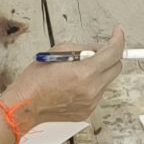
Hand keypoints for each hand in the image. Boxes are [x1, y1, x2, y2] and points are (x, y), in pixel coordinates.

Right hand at [0, 27, 126, 125]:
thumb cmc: (36, 80)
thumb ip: (83, 48)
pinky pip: (97, 93)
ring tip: (75, 71)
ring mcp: (91, 103)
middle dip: (109, 56)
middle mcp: (92, 90)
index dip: (117, 39)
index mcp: (85, 73)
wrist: (25, 105)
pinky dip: (90, 85)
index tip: (117, 32)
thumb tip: (97, 49)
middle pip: (116, 68)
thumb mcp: (59, 52)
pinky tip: (72, 84)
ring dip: (98, 72)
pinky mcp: (87, 111)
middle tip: (95, 52)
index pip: (113, 53)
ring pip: (106, 81)